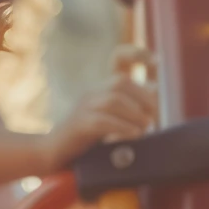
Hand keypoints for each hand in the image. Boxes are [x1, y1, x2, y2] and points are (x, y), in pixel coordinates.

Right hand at [41, 48, 157, 169]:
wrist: (52, 153)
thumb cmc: (84, 141)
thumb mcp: (109, 120)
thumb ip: (129, 108)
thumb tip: (154, 90)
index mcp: (100, 90)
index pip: (117, 59)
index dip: (136, 55)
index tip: (156, 59)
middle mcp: (91, 94)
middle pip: (120, 83)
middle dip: (144, 98)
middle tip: (154, 118)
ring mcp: (83, 108)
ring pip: (113, 100)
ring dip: (135, 115)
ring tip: (145, 128)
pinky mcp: (78, 125)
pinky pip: (102, 121)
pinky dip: (122, 127)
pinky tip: (134, 135)